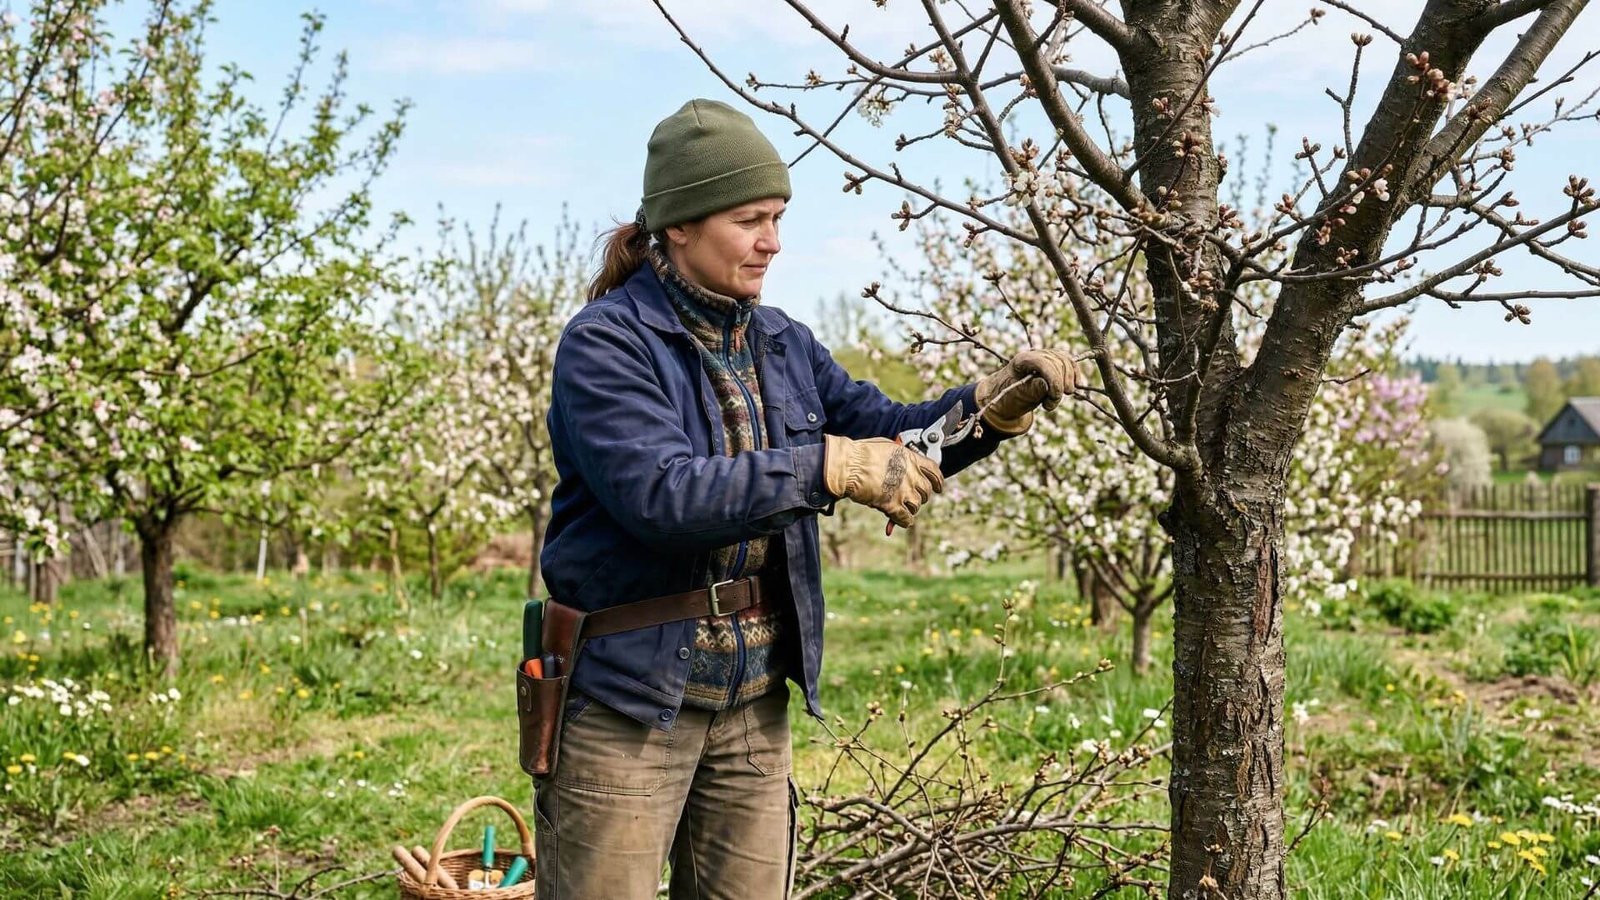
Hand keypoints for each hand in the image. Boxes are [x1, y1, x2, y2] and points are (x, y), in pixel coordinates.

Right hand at [822, 435, 943, 528]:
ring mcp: (903, 491)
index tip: (938, 487)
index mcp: (911, 458)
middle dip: (921, 495)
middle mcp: (911, 475)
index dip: (938, 480)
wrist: (847, 466)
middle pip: (926, 491)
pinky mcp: (892, 505)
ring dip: (910, 508)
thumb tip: (900, 460)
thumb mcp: (885, 447)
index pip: (934, 470)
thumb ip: (898, 456)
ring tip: (902, 507)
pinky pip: (906, 518)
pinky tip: (899, 521)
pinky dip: (904, 521)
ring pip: (917, 506)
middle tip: (912, 497)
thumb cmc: (860, 453)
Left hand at [974, 348, 1078, 432]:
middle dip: (1060, 386)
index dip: (1054, 380)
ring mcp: (1046, 356)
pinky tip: (1077, 385)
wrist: (1007, 398)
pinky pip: (1071, 363)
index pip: (1044, 363)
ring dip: (1067, 383)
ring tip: (1054, 400)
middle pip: (1058, 363)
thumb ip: (1031, 390)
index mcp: (1022, 360)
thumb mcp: (1015, 397)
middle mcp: (1036, 354)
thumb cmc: (1009, 398)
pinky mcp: (1055, 362)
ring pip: (1067, 363)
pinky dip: (1075, 375)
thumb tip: (1046, 384)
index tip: (1054, 397)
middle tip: (1050, 404)